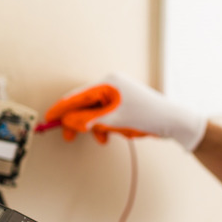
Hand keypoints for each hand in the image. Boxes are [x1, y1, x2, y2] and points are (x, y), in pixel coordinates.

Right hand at [45, 74, 206, 150]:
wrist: (173, 121)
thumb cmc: (147, 116)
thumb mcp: (113, 120)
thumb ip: (88, 121)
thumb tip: (69, 121)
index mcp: (108, 83)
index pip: (77, 96)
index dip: (61, 108)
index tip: (48, 119)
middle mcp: (112, 85)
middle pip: (84, 104)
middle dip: (79, 122)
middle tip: (69, 137)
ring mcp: (119, 94)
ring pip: (96, 113)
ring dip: (97, 127)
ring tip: (106, 138)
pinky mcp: (124, 104)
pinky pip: (107, 116)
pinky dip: (108, 126)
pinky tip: (118, 133)